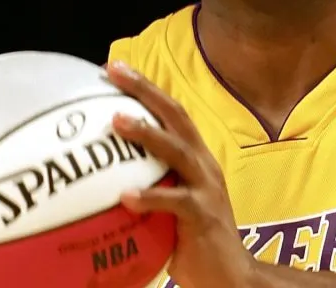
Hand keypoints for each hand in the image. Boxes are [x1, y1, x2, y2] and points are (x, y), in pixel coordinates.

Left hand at [105, 60, 254, 287]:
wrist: (230, 275)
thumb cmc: (193, 237)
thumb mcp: (173, 200)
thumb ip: (151, 180)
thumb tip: (105, 172)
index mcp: (196, 157)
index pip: (172, 112)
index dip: (146, 88)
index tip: (114, 69)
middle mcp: (203, 164)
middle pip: (176, 116)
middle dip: (145, 91)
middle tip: (115, 73)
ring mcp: (206, 188)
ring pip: (177, 151)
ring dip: (147, 134)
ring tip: (118, 121)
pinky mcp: (203, 216)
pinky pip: (176, 203)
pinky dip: (151, 197)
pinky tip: (126, 197)